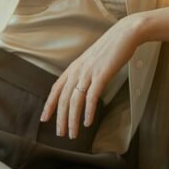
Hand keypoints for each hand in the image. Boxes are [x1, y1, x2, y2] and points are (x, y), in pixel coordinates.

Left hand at [40, 16, 143, 139]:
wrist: (124, 34)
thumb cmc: (110, 48)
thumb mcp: (91, 60)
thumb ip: (83, 73)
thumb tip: (80, 88)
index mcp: (73, 67)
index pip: (55, 89)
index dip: (49, 105)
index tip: (44, 119)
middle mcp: (77, 71)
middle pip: (63, 99)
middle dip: (60, 119)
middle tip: (61, 134)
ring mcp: (88, 73)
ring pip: (75, 101)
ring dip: (73, 120)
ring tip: (73, 134)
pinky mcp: (101, 75)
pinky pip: (91, 97)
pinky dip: (88, 112)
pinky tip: (88, 123)